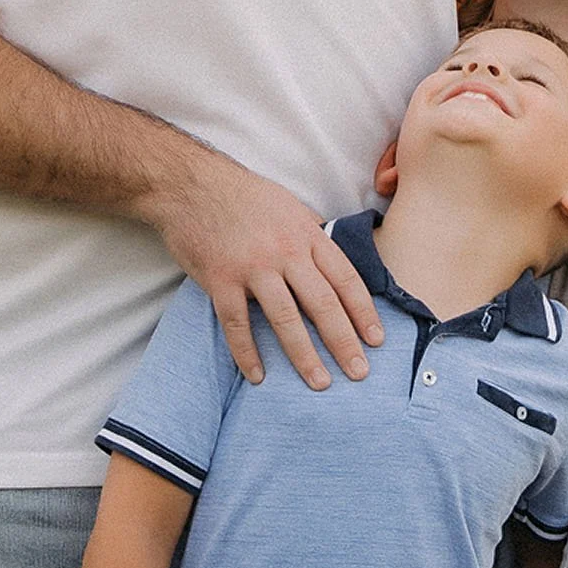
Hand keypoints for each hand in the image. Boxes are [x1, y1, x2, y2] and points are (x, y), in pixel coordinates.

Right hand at [141, 141, 382, 389]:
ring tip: (320, 382)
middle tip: (359, 372)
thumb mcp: (290, 206)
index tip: (377, 340)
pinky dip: (247, 352)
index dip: (364, 312)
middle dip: (344, 341)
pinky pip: (236, 323)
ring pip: (285, 318)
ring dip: (304, 355)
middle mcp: (285, 251)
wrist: (190, 184)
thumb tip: (333, 263)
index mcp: (306, 234)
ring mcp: (252, 266)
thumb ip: (312, 236)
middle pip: (322, 304)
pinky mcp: (220, 279)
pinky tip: (258, 376)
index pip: (345, 278)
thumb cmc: (243, 195)